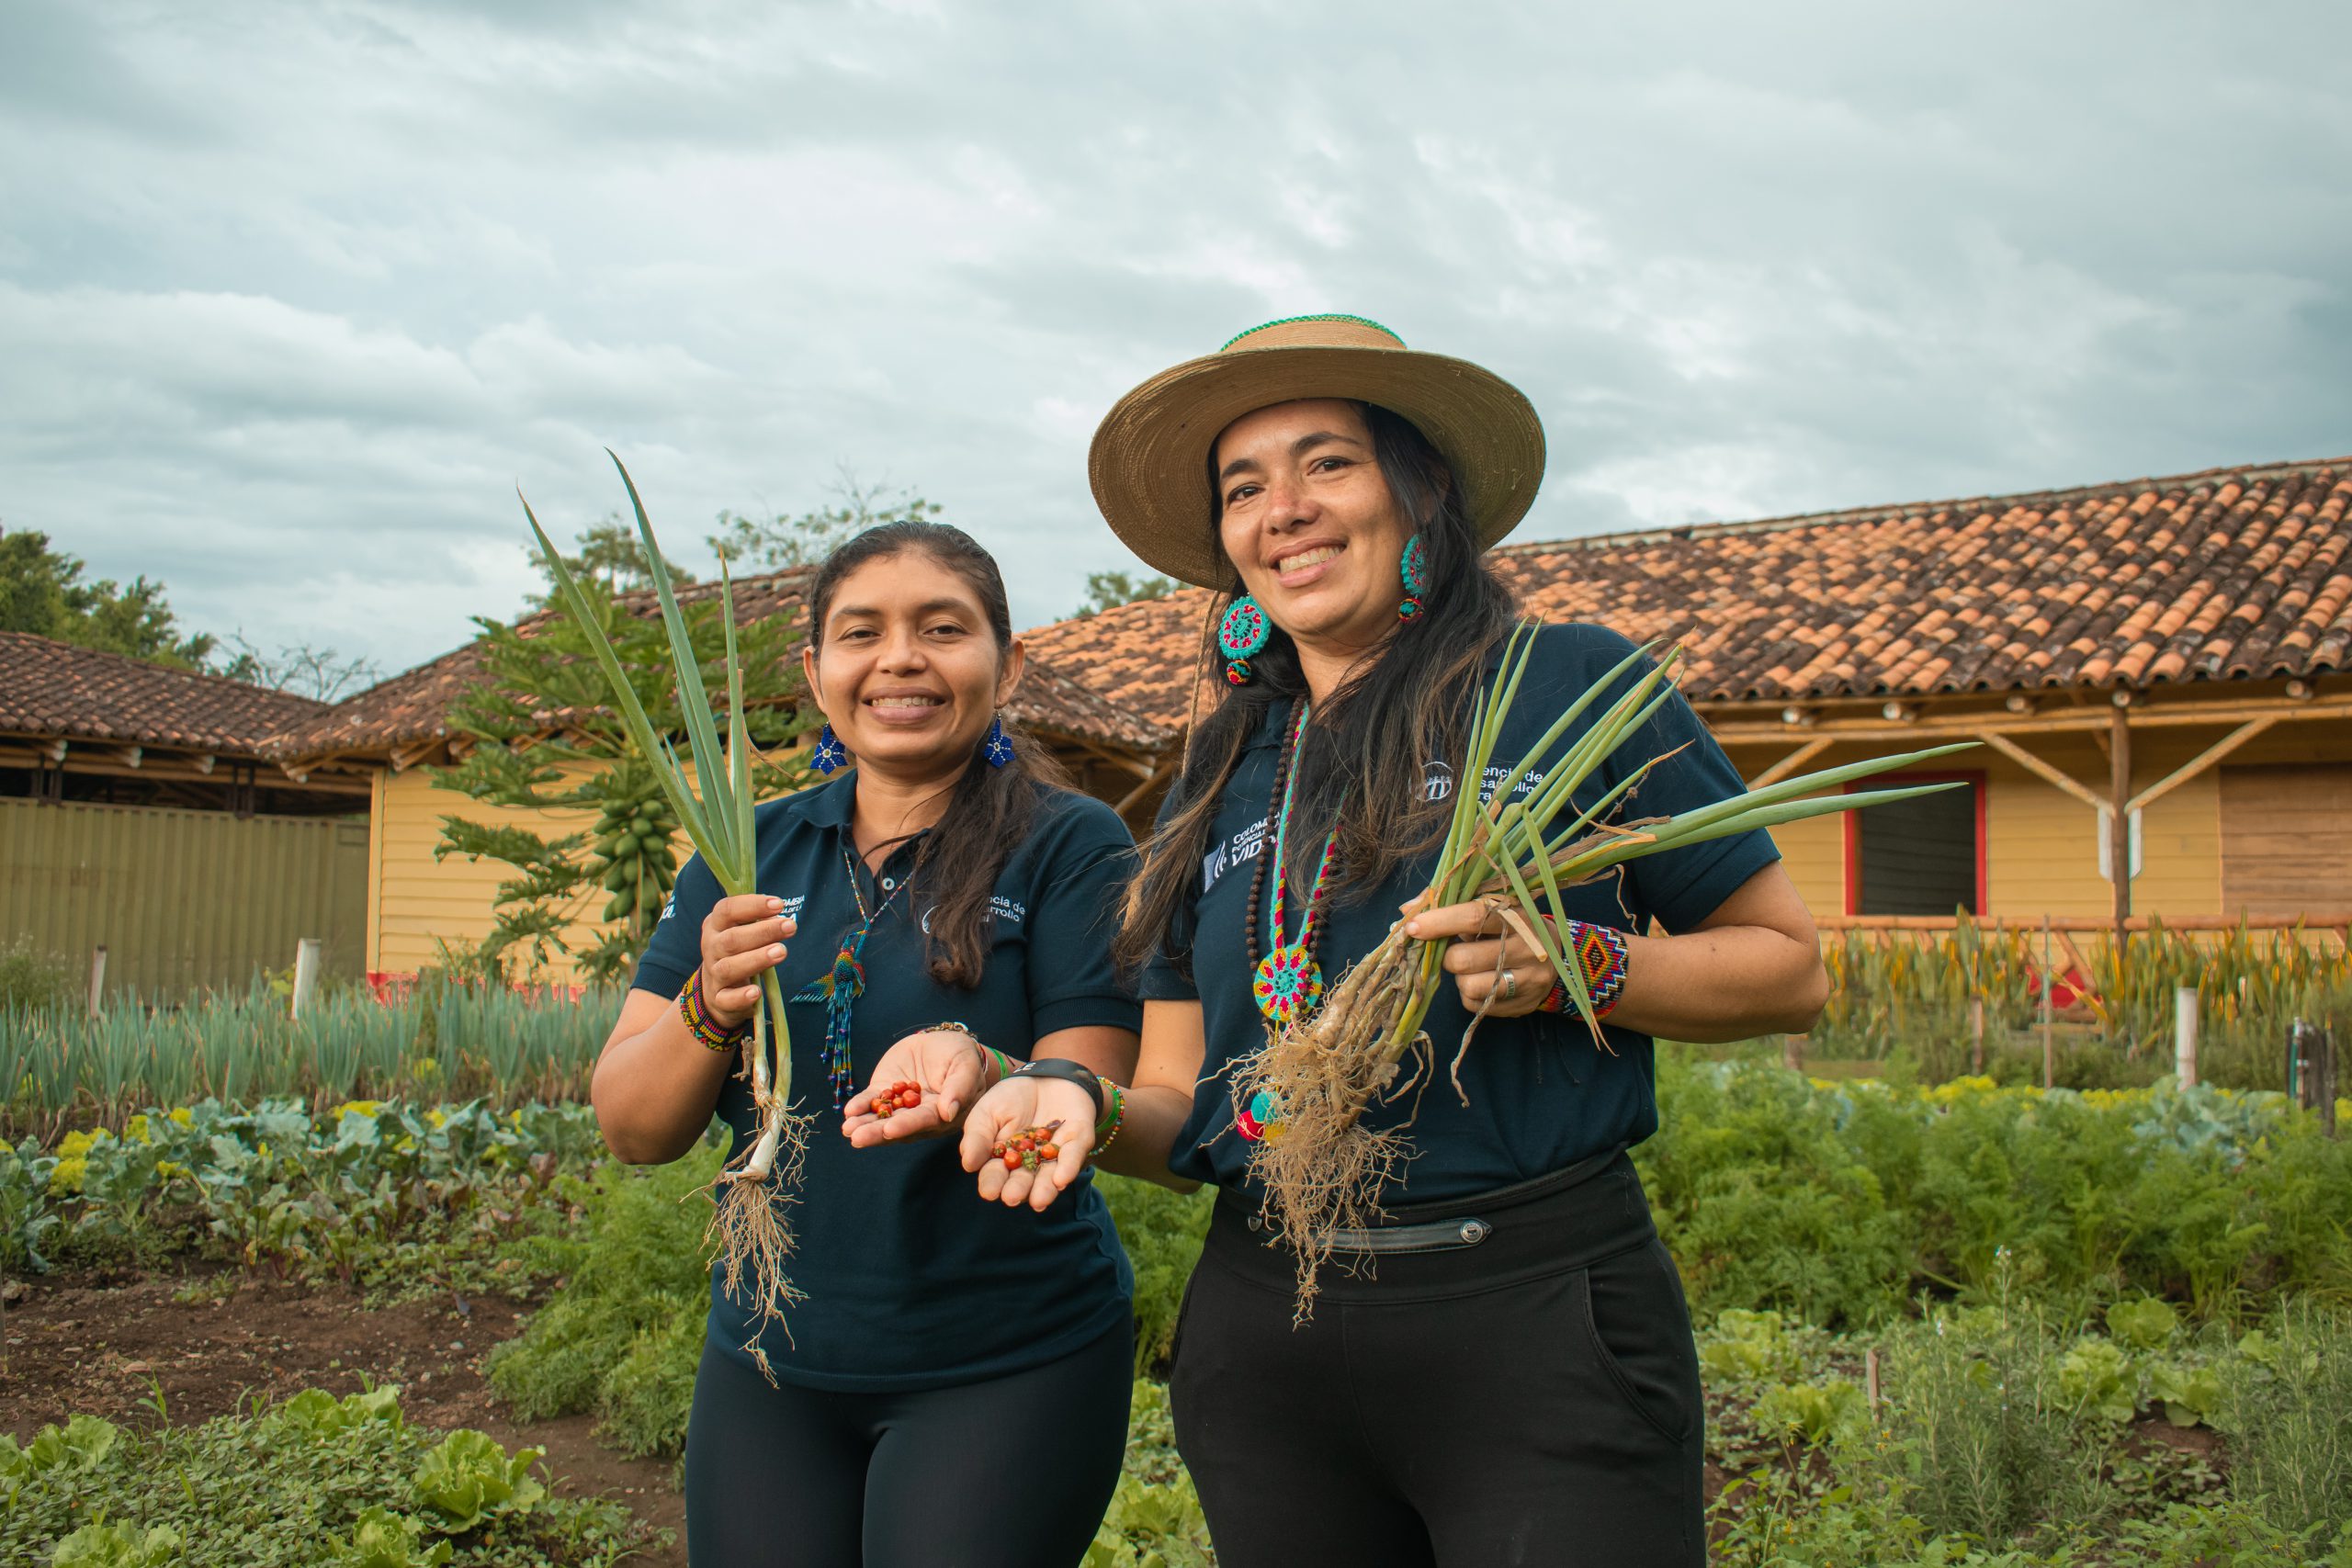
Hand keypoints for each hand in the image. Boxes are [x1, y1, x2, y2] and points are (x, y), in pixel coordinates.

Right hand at [699, 895, 795, 1028]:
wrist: (716, 990)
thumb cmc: (737, 952)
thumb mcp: (741, 931)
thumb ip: (758, 922)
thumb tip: (783, 917)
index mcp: (715, 926)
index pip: (727, 910)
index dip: (752, 905)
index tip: (779, 904)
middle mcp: (711, 948)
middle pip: (732, 939)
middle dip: (763, 931)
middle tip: (790, 926)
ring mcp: (714, 975)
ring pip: (730, 967)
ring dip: (757, 959)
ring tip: (781, 952)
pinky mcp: (719, 999)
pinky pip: (727, 999)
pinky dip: (741, 996)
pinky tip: (756, 992)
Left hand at [841, 1028, 990, 1146]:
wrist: (943, 1042)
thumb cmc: (962, 1055)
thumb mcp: (966, 1065)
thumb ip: (960, 1087)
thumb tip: (949, 1113)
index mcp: (943, 1113)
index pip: (924, 1121)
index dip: (907, 1125)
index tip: (890, 1130)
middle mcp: (920, 1114)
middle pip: (898, 1126)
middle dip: (877, 1132)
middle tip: (858, 1138)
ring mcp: (901, 1104)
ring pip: (881, 1117)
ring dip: (864, 1124)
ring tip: (847, 1129)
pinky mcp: (886, 1090)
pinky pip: (871, 1100)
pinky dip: (860, 1105)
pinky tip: (848, 1112)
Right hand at [959, 1076, 1097, 1211]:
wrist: (1044, 1076)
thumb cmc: (1011, 1098)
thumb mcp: (987, 1112)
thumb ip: (977, 1136)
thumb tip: (968, 1164)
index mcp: (1004, 1159)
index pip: (996, 1175)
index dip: (993, 1183)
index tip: (989, 1191)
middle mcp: (1030, 1164)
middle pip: (1023, 1181)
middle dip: (1018, 1190)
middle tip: (1012, 1198)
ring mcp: (1055, 1155)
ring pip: (1049, 1177)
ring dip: (1045, 1190)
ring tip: (1038, 1201)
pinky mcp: (1078, 1141)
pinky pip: (1074, 1156)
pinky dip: (1068, 1167)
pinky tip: (1061, 1179)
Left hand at [1404, 896, 1554, 1018]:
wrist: (1559, 957)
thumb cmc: (1511, 926)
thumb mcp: (1490, 907)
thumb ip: (1448, 903)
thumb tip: (1407, 910)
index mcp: (1517, 915)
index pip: (1473, 916)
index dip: (1439, 922)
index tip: (1413, 927)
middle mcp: (1528, 947)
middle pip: (1464, 959)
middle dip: (1446, 956)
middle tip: (1453, 951)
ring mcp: (1529, 979)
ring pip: (1468, 986)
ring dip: (1459, 978)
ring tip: (1470, 968)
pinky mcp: (1523, 1004)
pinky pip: (1476, 1005)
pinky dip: (1469, 994)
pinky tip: (1482, 981)